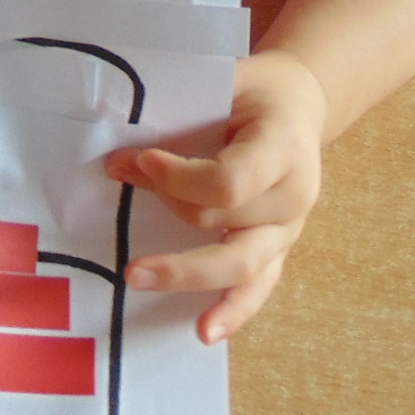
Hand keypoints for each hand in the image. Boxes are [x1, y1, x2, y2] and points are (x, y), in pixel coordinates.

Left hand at [102, 49, 325, 343]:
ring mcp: (289, 228)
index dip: (178, 176)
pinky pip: (259, 288)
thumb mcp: (226, 82)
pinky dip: (233, 312)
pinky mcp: (280, 250)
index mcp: (283, 144)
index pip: (229, 179)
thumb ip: (180, 108)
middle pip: (228, 222)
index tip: (136, 160)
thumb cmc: (252, 93)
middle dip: (168, 213)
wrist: (299, 104)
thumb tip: (115, 140)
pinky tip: (205, 332)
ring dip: (186, 273)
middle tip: (117, 193)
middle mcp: (294, 193)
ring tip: (135, 277)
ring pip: (241, 264)